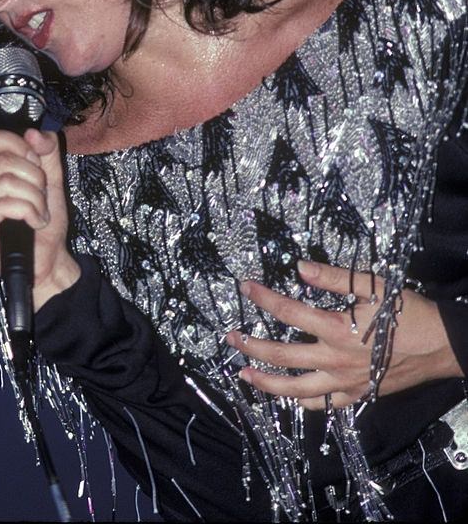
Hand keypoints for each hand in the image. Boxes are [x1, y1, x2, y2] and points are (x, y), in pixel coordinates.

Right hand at [0, 128, 79, 309]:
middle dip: (34, 178)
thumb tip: (32, 132)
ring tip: (39, 213)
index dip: (18, 146)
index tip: (36, 164)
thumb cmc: (44, 223)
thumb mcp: (51, 179)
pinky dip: (28, 211)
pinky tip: (34, 223)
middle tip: (41, 197)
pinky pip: (4, 204)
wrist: (49, 259)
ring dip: (34, 198)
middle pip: (3, 161)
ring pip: (5, 182)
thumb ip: (46, 151)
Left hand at [226, 260, 462, 408]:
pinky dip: (302, 402)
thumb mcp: (372, 285)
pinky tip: (289, 397)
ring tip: (244, 375)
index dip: (263, 297)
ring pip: (296, 390)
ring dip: (266, 383)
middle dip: (252, 345)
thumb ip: (333, 277)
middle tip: (230, 338)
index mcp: (336, 328)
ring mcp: (344, 382)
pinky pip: (323, 405)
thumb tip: (299, 267)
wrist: (442, 346)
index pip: (288, 310)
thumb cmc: (407, 312)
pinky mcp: (356, 396)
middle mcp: (334, 359)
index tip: (244, 286)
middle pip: (282, 355)